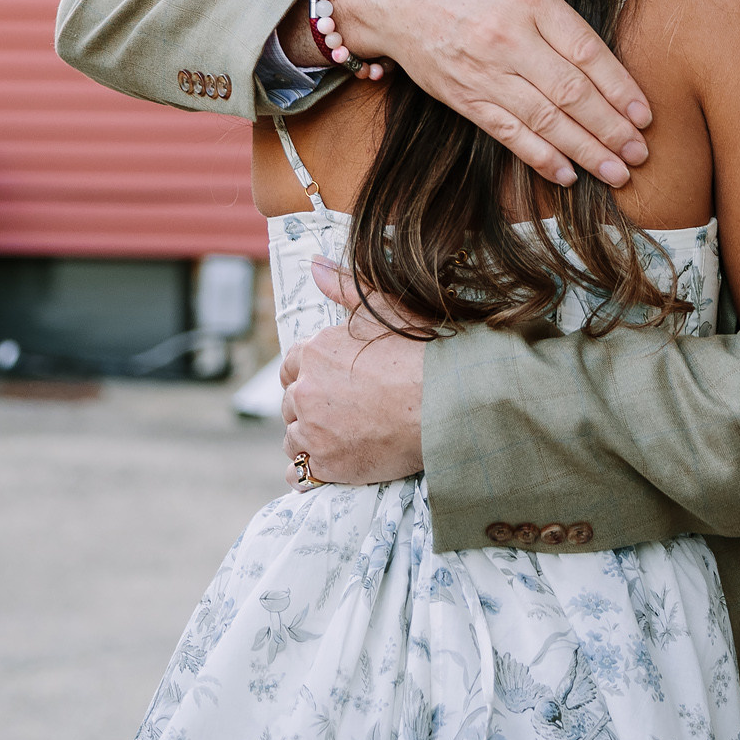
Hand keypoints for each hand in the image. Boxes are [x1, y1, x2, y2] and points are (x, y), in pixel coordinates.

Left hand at [280, 259, 425, 487]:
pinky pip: (299, 474)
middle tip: (343, 412)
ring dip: (310, 440)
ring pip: (293, 438)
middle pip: (290, 403)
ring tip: (343, 438)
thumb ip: (345, 287)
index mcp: (315, 352)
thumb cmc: (423, 355)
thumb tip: (315, 265)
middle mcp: (305, 390)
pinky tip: (330, 465)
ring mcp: (313, 430)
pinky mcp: (327, 465)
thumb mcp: (387, 309)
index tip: (331, 383)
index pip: (290, 366)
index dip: (309, 375)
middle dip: (309, 407)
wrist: (449, 403)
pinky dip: (308, 473)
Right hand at [329, 0, 651, 186]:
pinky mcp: (463, 97)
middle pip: (570, 92)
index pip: (586, 51)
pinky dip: (538, 157)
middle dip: (611, 128)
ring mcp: (484, 72)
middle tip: (641, 154)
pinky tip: (567, 175)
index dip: (619, 87)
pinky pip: (506, 133)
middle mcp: (509, 39)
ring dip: (584, 150)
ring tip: (618, 172)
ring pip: (543, 119)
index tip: (645, 114)